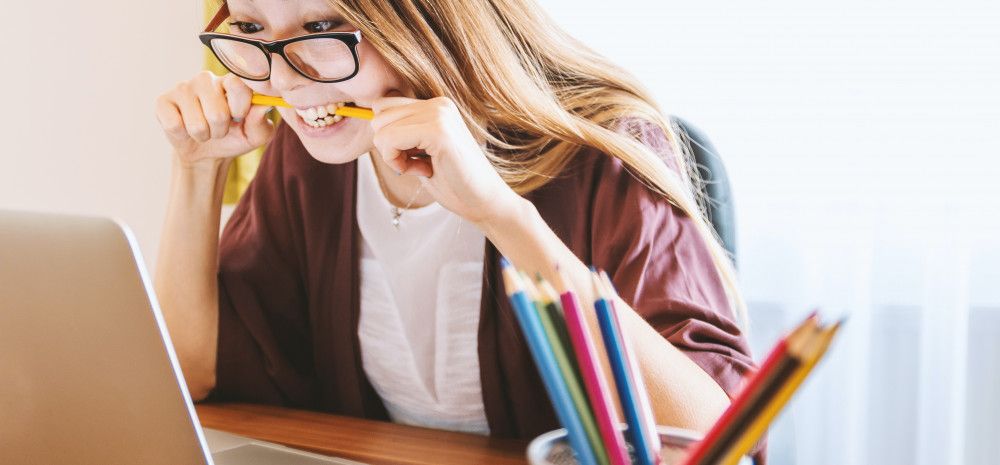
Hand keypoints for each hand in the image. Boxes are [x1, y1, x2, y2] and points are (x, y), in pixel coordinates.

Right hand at [155, 71, 274, 167]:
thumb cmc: (234, 137)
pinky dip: (183, 136)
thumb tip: (264, 105)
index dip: (240, 108)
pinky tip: (184, 129)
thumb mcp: (255, 135)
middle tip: (219, 128)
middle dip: (221, 130)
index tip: (239, 117)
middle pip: (217, 113)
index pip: (237, 84)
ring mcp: (183, 88)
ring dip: (203, 135)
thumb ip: (261, 121)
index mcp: (231, 81)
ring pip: (197, 124)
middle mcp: (206, 79)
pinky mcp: (163, 101)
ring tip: (204, 130)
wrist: (206, 153)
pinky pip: (175, 125)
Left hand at [370, 95, 523, 225]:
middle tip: (416, 164)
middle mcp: (438, 103)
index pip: (384, 106)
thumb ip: (402, 132)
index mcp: (436, 105)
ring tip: (422, 167)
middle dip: (388, 146)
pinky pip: (390, 140)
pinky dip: (396, 161)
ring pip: (381, 128)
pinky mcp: (438, 131)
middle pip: (378, 115)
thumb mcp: (421, 151)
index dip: (388, 137)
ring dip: (393, 155)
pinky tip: (422, 170)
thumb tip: (370, 119)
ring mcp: (439, 114)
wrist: (485, 203)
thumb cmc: (453, 182)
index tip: (412, 157)